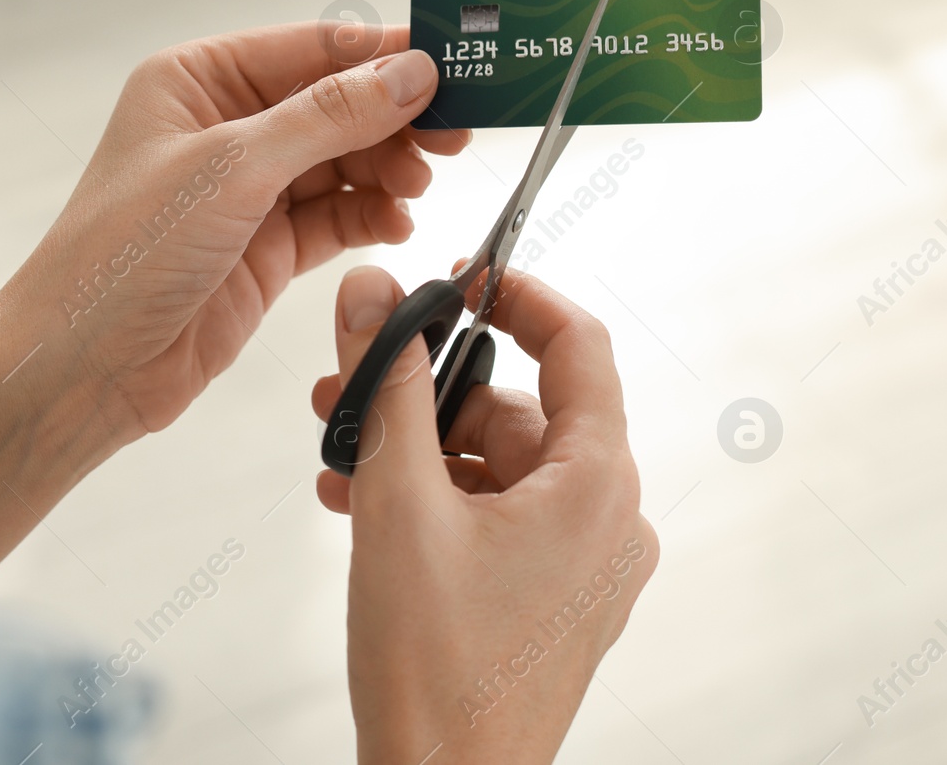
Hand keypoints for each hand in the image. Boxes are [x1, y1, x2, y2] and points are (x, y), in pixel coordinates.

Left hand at [0, 20, 467, 588]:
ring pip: (342, 162)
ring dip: (387, 169)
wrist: (83, 369)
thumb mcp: (230, 170)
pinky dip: (371, 217)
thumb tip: (410, 73)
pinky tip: (396, 224)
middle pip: (336, 104)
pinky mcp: (264, 250)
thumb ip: (328, 118)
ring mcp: (245, 192)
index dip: (384, 56)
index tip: (453, 67)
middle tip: (454, 135)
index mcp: (196, 80)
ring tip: (417, 186)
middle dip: (396, 118)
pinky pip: (336, 217)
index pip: (312, 49)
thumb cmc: (121, 258)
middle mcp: (222, 128)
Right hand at [312, 265, 656, 762]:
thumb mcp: (397, 502)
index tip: (460, 276)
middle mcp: (607, 521)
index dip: (515, 295)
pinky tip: (361, 505)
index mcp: (597, 486)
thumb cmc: (436, 670)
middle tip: (355, 381)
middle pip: (519, 409)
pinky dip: (434, 499)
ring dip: (418, 450)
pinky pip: (496, 516)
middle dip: (428, 391)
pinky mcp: (550, 599)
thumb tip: (376, 296)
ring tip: (339, 456)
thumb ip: (387, 384)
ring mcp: (582, 566)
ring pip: (498, 466)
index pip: (579, 344)